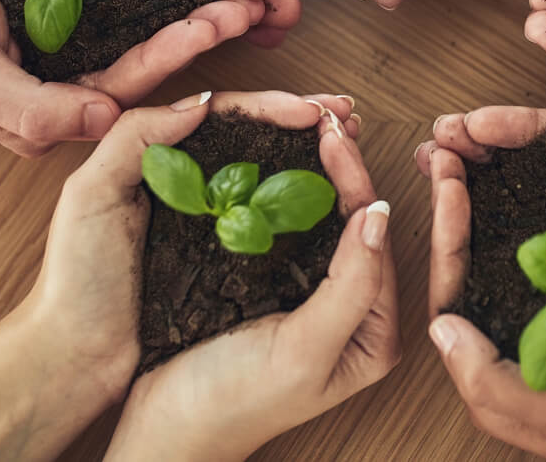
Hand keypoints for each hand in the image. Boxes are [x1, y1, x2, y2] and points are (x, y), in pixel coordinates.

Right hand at [0, 0, 298, 153]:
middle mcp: (65, 80)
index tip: (225, 18)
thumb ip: (26, 108)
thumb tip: (100, 123)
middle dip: (202, 29)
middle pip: (149, 58)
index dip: (178, 55)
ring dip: (191, 4)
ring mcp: (65, 41)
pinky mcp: (62, 4)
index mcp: (46, 108)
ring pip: (144, 25)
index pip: (127, 87)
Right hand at [104, 92, 397, 461]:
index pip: (374, 239)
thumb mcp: (303, 349)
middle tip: (326, 115)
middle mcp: (355, 312)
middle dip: (350, 165)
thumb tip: (381, 212)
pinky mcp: (281, 286)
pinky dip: (293, 188)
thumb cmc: (231, 402)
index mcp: (374, 332)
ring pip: (330, 218)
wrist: (164, 430)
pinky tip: (282, 157)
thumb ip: (350, 285)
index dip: (357, 181)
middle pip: (359, 222)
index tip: (333, 133)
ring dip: (324, 170)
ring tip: (312, 124)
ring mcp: (317, 297)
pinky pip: (297, 227)